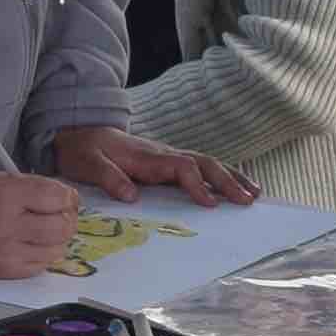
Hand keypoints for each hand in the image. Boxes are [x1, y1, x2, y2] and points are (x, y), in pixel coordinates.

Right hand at [0, 170, 82, 282]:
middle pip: (62, 227)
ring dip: (57, 239)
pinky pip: (42, 266)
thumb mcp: (7, 179)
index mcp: (6, 195)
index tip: (65, 198)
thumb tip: (73, 203)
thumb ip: (41, 188)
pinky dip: (43, 254)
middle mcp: (6, 226)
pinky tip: (32, 244)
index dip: (68, 197)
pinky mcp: (5, 271)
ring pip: (57, 250)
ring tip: (44, 230)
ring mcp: (5, 253)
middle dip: (68, 219)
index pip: (58, 198)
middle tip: (60, 215)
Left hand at [42, 126, 252, 209]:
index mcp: (147, 157)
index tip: (210, 204)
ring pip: (207, 164)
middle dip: (228, 181)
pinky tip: (235, 187)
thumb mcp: (87, 164)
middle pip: (203, 163)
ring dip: (232, 177)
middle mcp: (163, 154)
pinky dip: (221, 176)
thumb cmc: (83, 150)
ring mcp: (168, 157)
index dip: (197, 185)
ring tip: (255, 194)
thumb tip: (132, 196)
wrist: (80, 131)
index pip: (181, 168)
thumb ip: (108, 178)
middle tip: (248, 200)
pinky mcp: (168, 163)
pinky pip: (200, 168)